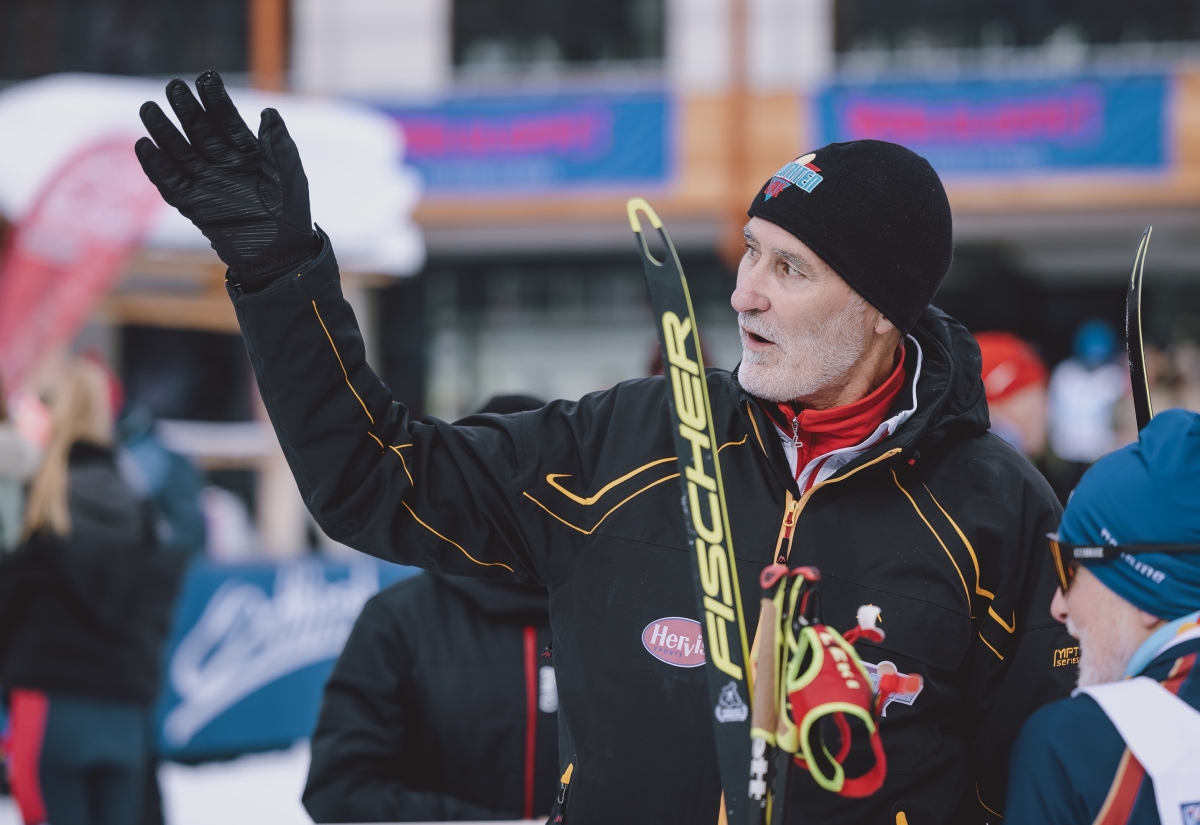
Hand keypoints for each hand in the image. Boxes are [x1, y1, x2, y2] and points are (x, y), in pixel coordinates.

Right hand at [135, 71, 316, 290]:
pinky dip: (156, 167)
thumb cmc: (291, 216)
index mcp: (248, 154)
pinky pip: (170, 183)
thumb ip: (278, 146)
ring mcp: (208, 184)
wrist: (281, 256)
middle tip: (173, 86)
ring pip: (180, 152)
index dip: (215, 99)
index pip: (227, 120)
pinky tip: (143, 146)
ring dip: (164, 132)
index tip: (205, 77)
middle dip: (187, 110)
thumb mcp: (288, 177)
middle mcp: (224, 165)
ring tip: (149, 109)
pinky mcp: (194, 205)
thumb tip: (269, 111)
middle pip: (200, 131)